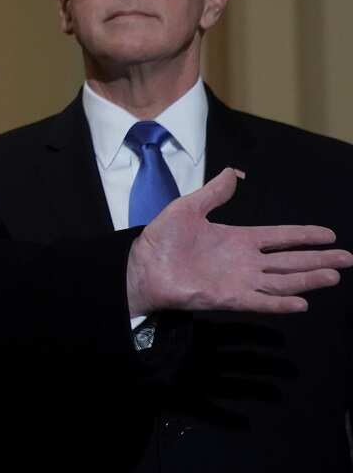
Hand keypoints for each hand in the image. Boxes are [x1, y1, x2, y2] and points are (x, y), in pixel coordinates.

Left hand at [126, 168, 352, 316]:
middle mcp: (244, 261)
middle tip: (347, 259)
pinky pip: (259, 300)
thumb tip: (234, 172)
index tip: (330, 235)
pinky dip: (279, 302)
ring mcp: (238, 281)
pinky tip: (301, 302)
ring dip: (307, 280)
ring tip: (333, 276)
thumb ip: (213, 193)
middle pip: (289, 261)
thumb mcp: (188, 208)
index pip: (280, 237)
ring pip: (281, 281)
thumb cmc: (162, 239)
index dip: (304, 236)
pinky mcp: (227, 297)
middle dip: (318, 260)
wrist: (141, 265)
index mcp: (238, 239)